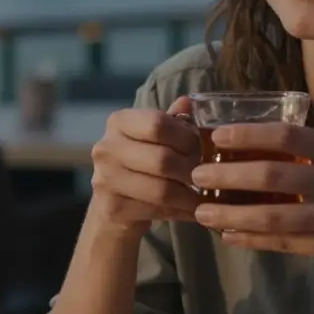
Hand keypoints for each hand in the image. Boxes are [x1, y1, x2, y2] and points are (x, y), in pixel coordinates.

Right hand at [87, 96, 202, 234]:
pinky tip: (194, 210)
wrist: (112, 205)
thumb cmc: (139, 163)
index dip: (186, 137)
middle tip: (208, 176)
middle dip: (192, 169)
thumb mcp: (154, 138)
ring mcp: (106, 179)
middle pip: (162, 159)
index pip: (158, 123)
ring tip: (206, 195)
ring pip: (162, 189)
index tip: (201, 148)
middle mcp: (106, 147)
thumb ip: (172, 121)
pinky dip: (182, 211)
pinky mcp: (113, 207)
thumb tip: (189, 102)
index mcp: (119, 122)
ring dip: (190, 195)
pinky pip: (158, 210)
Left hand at [190, 123, 313, 272]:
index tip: (216, 136)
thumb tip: (258, 143)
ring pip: (272, 216)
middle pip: (272, 175)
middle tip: (196, 174)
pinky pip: (284, 243)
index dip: (248, 134)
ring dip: (232, 215)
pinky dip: (253, 239)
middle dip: (227, 175)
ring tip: (202, 212)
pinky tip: (230, 235)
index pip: (288, 135)